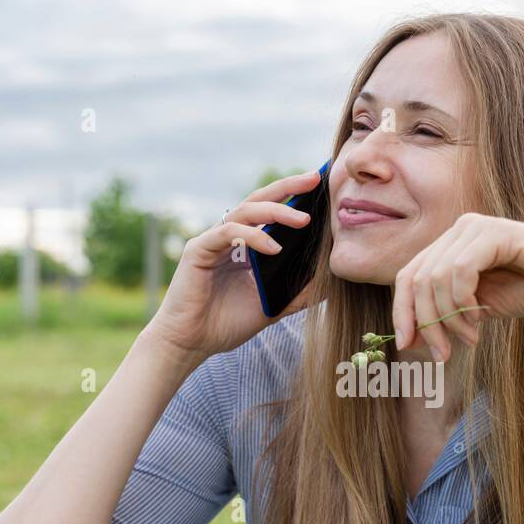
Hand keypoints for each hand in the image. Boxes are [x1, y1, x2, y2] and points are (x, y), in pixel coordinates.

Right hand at [143, 170, 322, 362]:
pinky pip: (228, 233)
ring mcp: (212, 241)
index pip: (270, 212)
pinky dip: (253, 237)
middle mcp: (228, 237)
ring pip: (245, 211)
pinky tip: (274, 248)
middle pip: (259, 200)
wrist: (191, 343)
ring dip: (276, 212)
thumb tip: (331, 284)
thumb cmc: (226, 324)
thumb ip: (298, 293)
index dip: (293, 197)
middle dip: (287, 187)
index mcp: (245, 245)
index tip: (320, 187)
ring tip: (303, 219)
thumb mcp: (273, 306)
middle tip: (314, 179)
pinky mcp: (199, 250)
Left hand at [390, 212, 523, 360]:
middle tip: (443, 354)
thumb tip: (407, 341)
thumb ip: (444, 317)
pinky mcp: (494, 233)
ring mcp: (474, 228)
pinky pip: (459, 271)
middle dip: (426, 324)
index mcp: (450, 245)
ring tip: (471, 337)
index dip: (401, 313)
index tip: (406, 347)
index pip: (407, 277)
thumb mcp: (476, 310)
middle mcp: (458, 230)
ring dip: (448, 319)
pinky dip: (463, 302)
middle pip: (416, 280)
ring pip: (435, 279)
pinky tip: (479, 320)